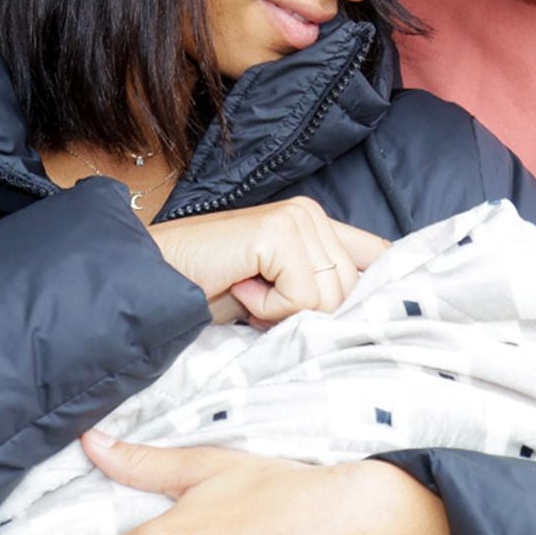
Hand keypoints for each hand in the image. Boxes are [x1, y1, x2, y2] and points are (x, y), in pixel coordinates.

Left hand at [81, 430, 449, 534]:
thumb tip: (91, 442)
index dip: (119, 532)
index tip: (143, 521)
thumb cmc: (271, 488)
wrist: (336, 516)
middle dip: (151, 532)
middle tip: (194, 516)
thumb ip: (144, 461)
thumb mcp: (207, 466)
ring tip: (221, 522)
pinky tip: (232, 533)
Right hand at [147, 196, 388, 323]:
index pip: (379, 255)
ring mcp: (296, 218)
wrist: (153, 281)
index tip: (382, 321)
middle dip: (309, 315)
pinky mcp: (278, 231)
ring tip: (249, 293)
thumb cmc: (208, 292)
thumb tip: (377, 313)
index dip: (382, 291)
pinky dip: (269, 308)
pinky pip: (302, 295)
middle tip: (262, 304)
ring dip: (285, 313)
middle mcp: (312, 213)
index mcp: (317, 224)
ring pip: (331, 296)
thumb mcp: (277, 297)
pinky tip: (241, 288)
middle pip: (353, 289)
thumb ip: (320, 292)